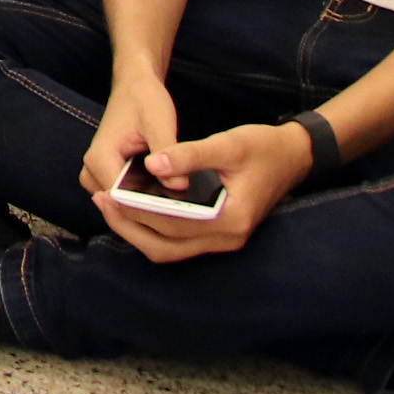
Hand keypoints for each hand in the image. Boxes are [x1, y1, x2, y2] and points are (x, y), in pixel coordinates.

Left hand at [96, 114, 314, 263]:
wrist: (294, 155)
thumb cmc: (263, 147)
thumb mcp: (228, 144)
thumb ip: (189, 155)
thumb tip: (152, 164)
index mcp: (231, 220)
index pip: (172, 225)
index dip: (137, 212)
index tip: (108, 194)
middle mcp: (227, 239)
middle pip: (166, 247)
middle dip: (130, 227)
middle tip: (100, 200)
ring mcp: (224, 240)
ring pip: (170, 249)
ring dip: (138, 231)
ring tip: (109, 205)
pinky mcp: (218, 233)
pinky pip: (179, 241)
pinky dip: (154, 229)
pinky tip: (134, 208)